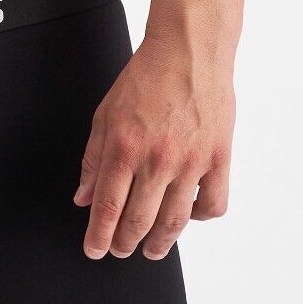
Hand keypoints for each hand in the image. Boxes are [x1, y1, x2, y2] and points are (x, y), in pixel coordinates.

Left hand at [75, 35, 234, 260]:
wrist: (188, 53)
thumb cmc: (146, 78)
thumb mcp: (106, 115)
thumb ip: (93, 158)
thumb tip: (83, 197)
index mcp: (124, 148)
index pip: (107, 207)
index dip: (99, 236)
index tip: (95, 250)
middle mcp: (157, 160)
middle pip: (139, 221)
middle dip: (125, 244)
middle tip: (120, 250)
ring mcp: (191, 162)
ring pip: (175, 221)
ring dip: (160, 242)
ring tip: (151, 250)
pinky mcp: (219, 158)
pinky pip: (212, 204)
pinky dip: (200, 218)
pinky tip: (188, 217)